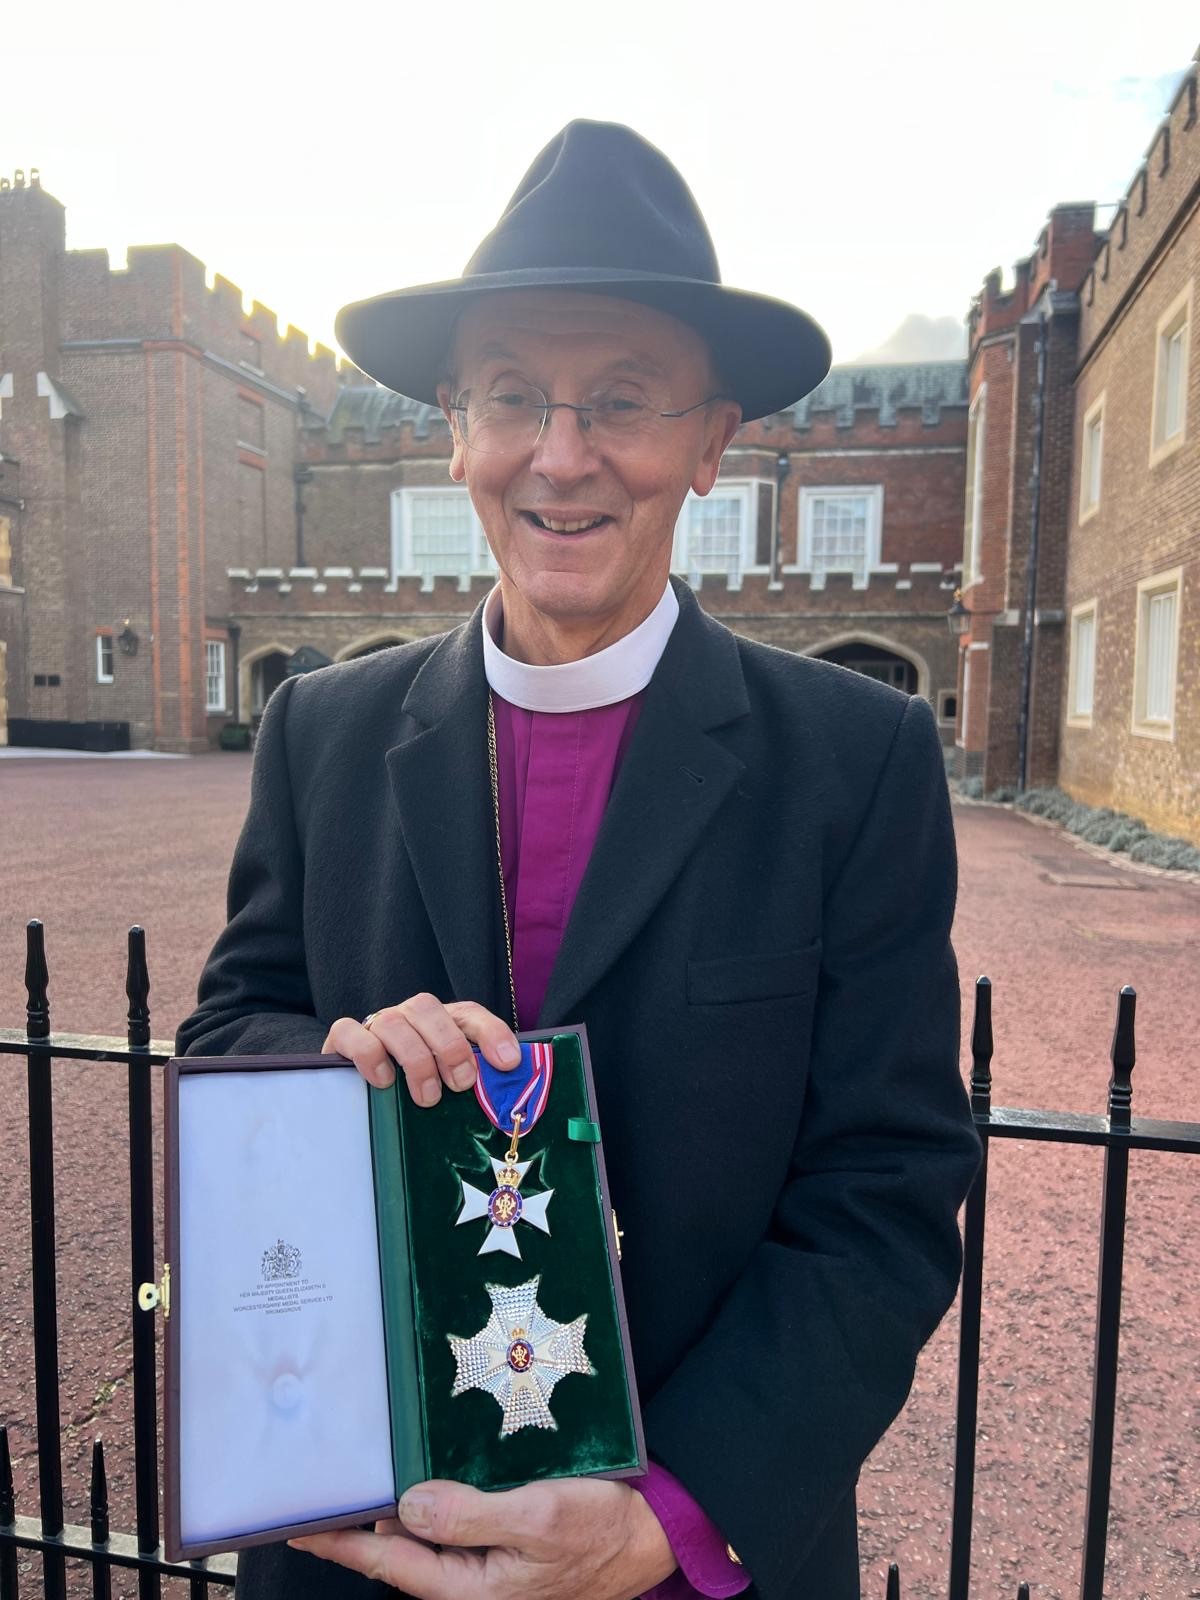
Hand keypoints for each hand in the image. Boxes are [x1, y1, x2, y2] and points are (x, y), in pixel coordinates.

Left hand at [289, 1477, 675, 1599]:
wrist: (652, 1534)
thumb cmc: (601, 1528)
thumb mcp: (538, 1517)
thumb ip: (470, 1516)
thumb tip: (407, 1508)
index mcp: (472, 1586)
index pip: (390, 1562)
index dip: (344, 1544)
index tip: (301, 1529)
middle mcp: (472, 1580)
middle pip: (401, 1551)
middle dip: (362, 1526)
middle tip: (326, 1491)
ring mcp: (488, 1563)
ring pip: (427, 1535)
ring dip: (397, 1510)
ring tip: (363, 1480)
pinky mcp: (505, 1541)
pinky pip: (456, 1523)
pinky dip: (433, 1500)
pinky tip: (425, 1477)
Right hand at [322, 997, 519, 1105]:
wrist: (357, 1090)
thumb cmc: (413, 1089)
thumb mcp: (446, 1083)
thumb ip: (471, 1080)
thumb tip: (505, 1092)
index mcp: (440, 1021)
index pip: (468, 1013)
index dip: (491, 1033)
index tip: (508, 1062)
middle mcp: (408, 1016)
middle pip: (428, 1008)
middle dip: (449, 1047)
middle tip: (461, 1084)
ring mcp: (375, 1024)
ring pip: (393, 1022)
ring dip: (415, 1059)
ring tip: (427, 1097)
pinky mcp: (342, 1039)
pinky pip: (350, 1032)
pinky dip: (368, 1054)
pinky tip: (383, 1080)